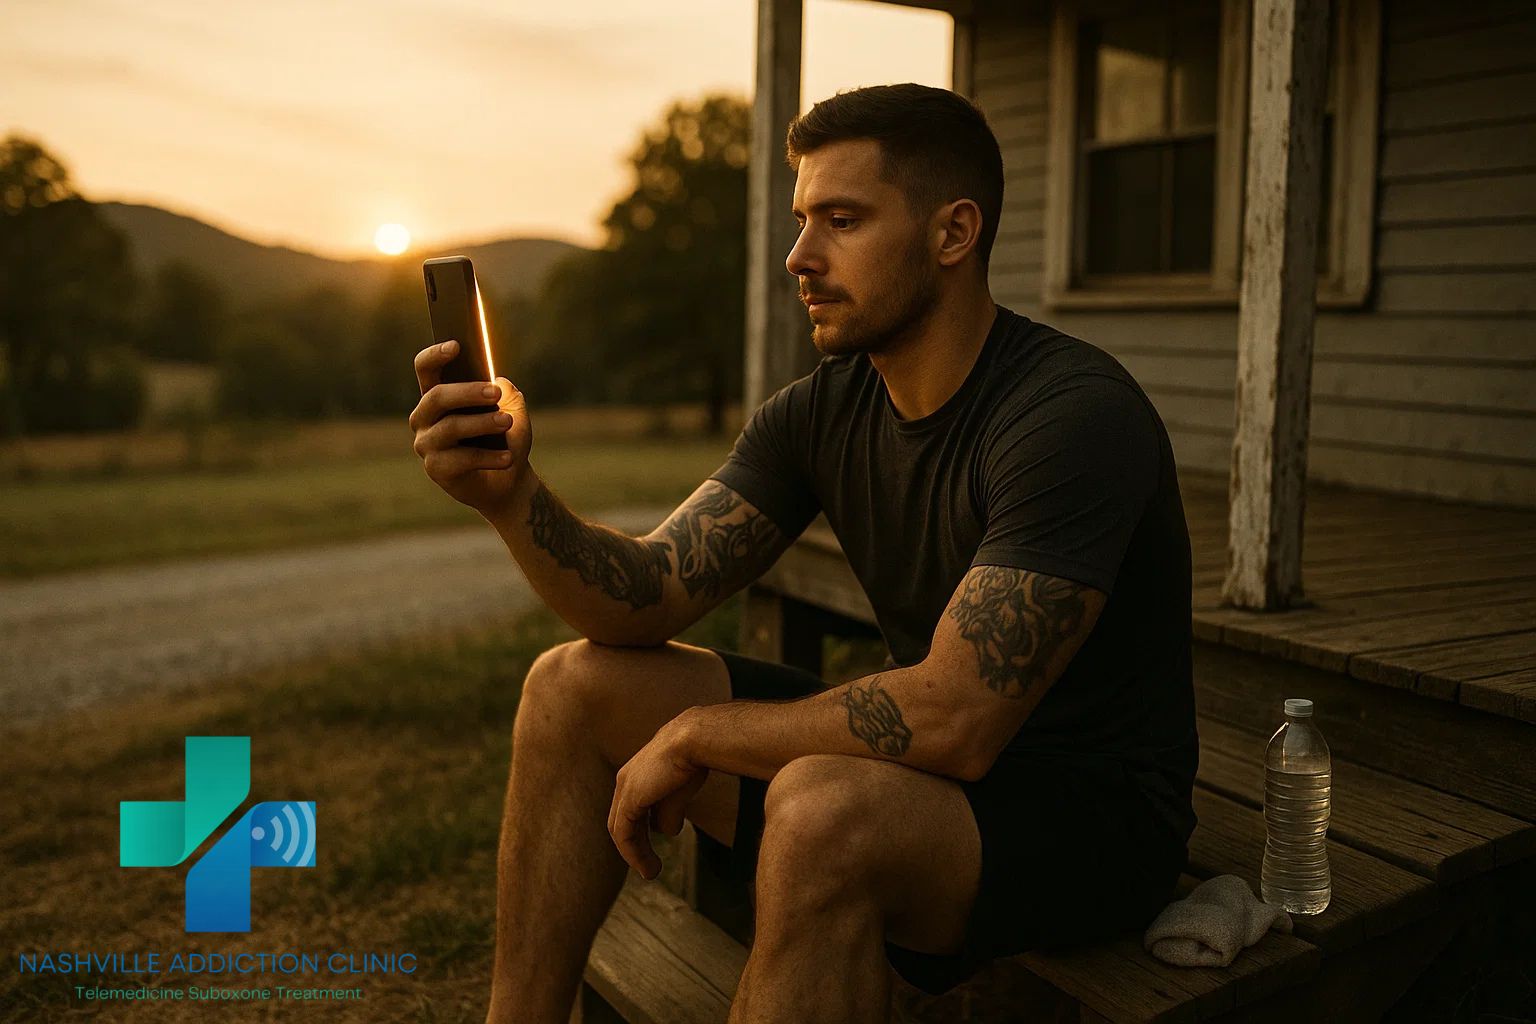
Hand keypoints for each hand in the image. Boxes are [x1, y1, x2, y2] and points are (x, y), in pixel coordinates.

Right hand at [408, 339, 532, 515]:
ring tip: (507, 422)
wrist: (509, 480)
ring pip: (450, 427)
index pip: (425, 369)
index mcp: (437, 395)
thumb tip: (499, 382)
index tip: (457, 345)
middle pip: (437, 396)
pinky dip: (489, 457)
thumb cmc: (505, 439)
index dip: (436, 355)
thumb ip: (507, 392)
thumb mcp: (512, 410)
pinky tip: (508, 457)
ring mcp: (426, 444)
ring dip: (483, 423)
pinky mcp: (436, 469)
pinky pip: (461, 458)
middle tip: (496, 394)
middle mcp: (424, 417)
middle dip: (468, 392)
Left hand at [608, 716, 709, 880]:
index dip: (640, 831)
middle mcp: (626, 780)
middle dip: (636, 846)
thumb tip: (667, 832)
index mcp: (637, 773)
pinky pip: (624, 834)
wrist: (694, 739)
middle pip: (624, 820)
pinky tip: (647, 865)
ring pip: (622, 830)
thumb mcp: (680, 789)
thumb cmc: (693, 756)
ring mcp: (625, 789)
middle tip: (649, 866)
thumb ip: (669, 811)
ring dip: (635, 854)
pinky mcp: (629, 799)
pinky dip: (633, 853)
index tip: (652, 849)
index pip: (631, 808)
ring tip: (651, 872)